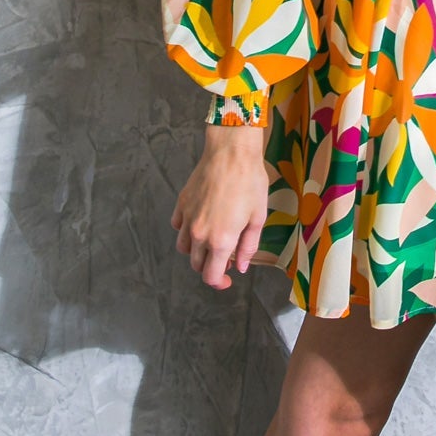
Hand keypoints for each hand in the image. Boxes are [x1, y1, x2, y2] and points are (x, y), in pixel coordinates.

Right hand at [171, 125, 268, 288]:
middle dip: (210, 268)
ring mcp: (187, 218)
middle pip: (196, 264)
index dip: (219, 283)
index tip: (227, 280)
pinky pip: (177, 227)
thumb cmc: (250, 182)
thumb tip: (242, 266)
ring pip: (184, 248)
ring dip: (196, 252)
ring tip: (211, 243)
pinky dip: (186, 232)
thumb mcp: (258, 218)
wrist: (231, 153)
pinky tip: (199, 224)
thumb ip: (248, 246)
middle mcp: (199, 233)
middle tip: (225, 260)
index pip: (211, 275)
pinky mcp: (181, 204)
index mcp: (221, 240)